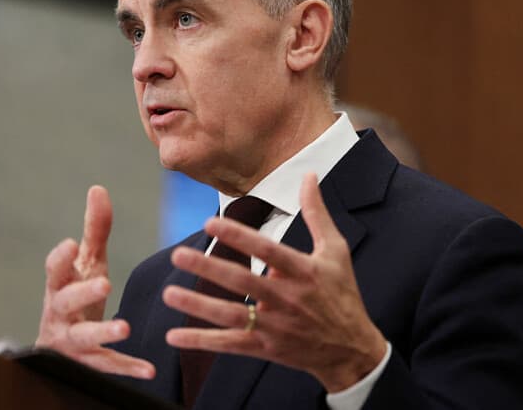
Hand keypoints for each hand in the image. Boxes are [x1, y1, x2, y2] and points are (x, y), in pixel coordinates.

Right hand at [36, 185, 154, 378]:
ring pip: (82, 337)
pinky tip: (149, 369)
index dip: (59, 258)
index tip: (71, 244)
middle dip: (82, 292)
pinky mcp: (87, 362)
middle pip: (65, 302)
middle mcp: (60, 312)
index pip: (54, 270)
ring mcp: (71, 340)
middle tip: (105, 282)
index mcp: (60, 284)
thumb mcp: (86, 263)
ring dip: (102, 332)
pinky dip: (127, 367)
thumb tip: (98, 188)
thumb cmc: (75, 294)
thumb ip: (94, 230)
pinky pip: (106, 366)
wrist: (60, 344)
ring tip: (124, 326)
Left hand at [162, 173, 385, 391]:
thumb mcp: (336, 250)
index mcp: (303, 271)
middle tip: (178, 255)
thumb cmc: (343, 293)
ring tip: (170, 293)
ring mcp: (276, 326)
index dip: (239, 236)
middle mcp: (288, 298)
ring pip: (232, 315)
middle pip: (243, 282)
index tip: (211, 222)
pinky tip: (173, 336)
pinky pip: (231, 344)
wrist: (352, 349)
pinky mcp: (267, 347)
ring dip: (199, 306)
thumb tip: (308, 175)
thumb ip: (317, 212)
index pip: (267, 250)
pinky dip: (202, 341)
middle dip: (209, 268)